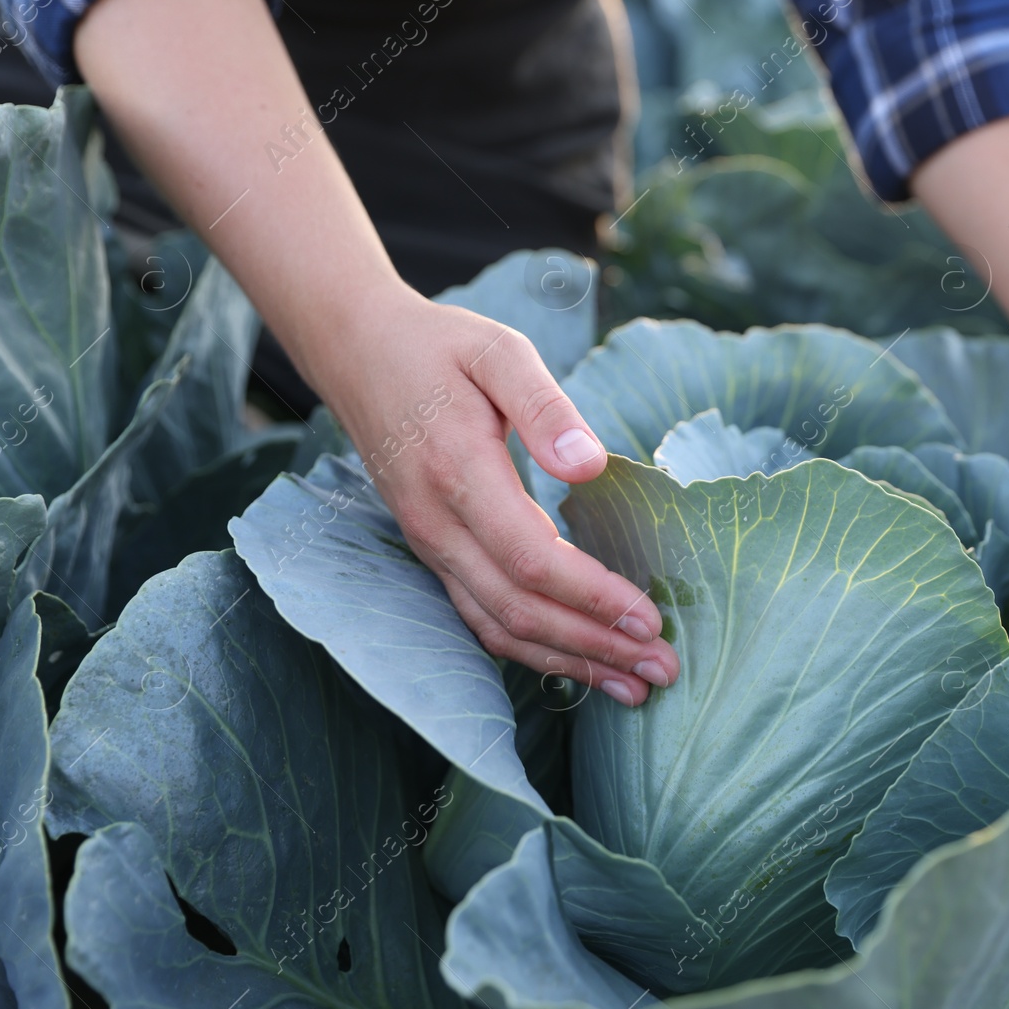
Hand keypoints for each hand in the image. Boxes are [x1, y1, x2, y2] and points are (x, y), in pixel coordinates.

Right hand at [71, 0, 676, 704]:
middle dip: (596, 648)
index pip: (537, 561)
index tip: (658, 625)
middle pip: (520, 612)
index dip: (599, 603)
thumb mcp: (497, 346)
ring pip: (497, 623)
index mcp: (455, 471)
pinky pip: (480, 608)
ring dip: (567, 656)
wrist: (342, 330)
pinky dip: (531, 638)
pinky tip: (575, 652)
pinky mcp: (430, 538)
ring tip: (633, 679)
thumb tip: (593, 464)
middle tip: (665, 674)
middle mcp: (438, 520)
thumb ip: (543, 405)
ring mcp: (427, 539)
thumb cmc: (428, 331)